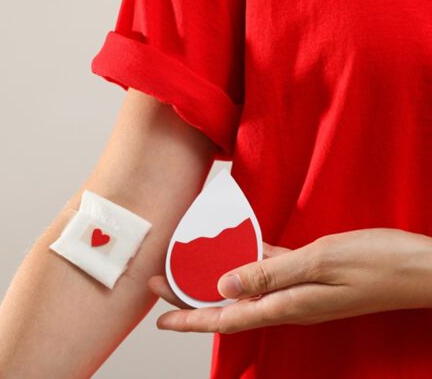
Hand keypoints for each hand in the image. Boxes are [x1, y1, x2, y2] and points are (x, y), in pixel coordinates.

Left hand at [148, 228, 431, 333]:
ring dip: (213, 277)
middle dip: (190, 297)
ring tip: (186, 265)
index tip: (161, 318)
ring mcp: (298, 289)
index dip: (190, 318)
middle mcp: (287, 302)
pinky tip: (234, 245)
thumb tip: (225, 285)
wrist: (419, 268)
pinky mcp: (309, 274)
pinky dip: (247, 259)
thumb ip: (270, 274)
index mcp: (286, 305)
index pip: (225, 318)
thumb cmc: (376, 265)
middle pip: (227, 303)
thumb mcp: (318, 263)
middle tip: (159, 282)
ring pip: (243, 285)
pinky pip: (268, 268)